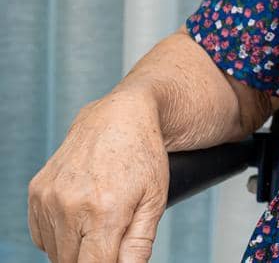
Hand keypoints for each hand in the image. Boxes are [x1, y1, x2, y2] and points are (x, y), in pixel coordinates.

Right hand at [28, 88, 167, 262]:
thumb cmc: (143, 157)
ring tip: (99, 224)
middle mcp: (70, 205)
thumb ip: (139, 244)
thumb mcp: (154, 200)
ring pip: (55, 252)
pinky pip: (42, 235)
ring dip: (75, 249)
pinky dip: (59, 236)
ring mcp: (49, 198)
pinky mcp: (37, 192)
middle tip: (111, 241)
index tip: (113, 261)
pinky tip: (80, 216)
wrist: (119, 116)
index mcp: (105, 210)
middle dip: (92, 260)